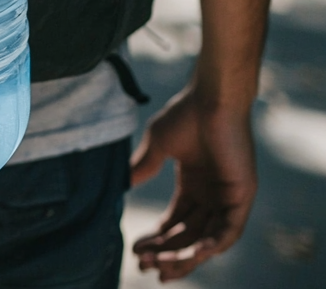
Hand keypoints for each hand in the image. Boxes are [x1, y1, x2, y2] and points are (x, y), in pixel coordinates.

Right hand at [129, 85, 256, 281]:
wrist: (211, 99)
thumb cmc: (185, 114)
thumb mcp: (158, 145)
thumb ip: (144, 166)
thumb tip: (124, 183)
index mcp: (193, 185)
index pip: (175, 222)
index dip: (157, 239)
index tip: (136, 250)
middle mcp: (211, 196)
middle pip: (189, 236)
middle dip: (167, 253)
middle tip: (145, 265)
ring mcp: (227, 198)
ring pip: (207, 239)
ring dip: (184, 254)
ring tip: (160, 264)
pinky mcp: (241, 197)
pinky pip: (228, 231)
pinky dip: (212, 246)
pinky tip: (192, 253)